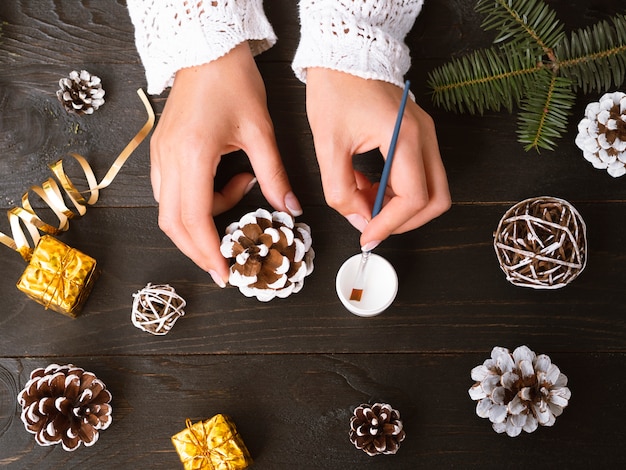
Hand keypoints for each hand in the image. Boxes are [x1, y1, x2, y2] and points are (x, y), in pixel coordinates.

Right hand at [150, 42, 300, 285]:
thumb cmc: (232, 82)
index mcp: (192, 156)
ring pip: (169, 210)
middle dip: (198, 249)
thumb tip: (290, 208)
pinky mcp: (160, 151)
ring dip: (199, 223)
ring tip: (236, 198)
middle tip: (224, 262)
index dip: (209, 252)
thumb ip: (274, 175)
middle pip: (172, 224)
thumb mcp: (260, 131)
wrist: (206, 50)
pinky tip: (220, 186)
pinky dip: (193, 204)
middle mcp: (168, 160)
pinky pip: (169, 192)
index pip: (195, 220)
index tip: (224, 272)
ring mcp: (159, 156)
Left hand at [305, 68, 450, 249]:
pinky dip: (396, 189)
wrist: (344, 54)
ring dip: (398, 205)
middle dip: (405, 221)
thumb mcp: (327, 145)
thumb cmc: (336, 90)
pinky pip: (419, 174)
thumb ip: (340, 190)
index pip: (414, 198)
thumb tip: (358, 220)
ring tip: (362, 197)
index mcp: (404, 137)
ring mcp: (425, 135)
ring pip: (430, 189)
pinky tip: (367, 183)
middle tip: (373, 225)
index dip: (390, 224)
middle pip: (436, 200)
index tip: (367, 235)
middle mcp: (424, 137)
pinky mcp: (418, 135)